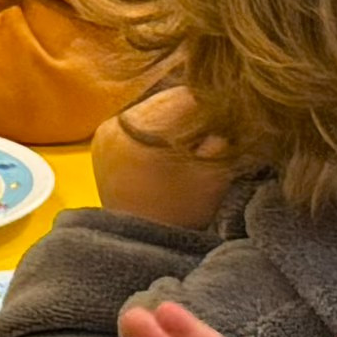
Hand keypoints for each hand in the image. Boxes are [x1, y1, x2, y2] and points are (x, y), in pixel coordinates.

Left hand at [90, 86, 240, 230]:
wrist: (140, 240)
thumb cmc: (182, 212)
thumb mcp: (213, 173)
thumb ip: (223, 135)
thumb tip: (229, 108)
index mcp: (139, 130)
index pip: (186, 95)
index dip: (215, 102)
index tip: (233, 113)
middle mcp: (115, 125)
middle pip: (167, 98)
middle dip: (195, 107)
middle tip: (219, 122)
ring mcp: (105, 132)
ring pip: (154, 106)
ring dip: (177, 116)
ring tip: (197, 134)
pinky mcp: (103, 141)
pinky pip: (139, 120)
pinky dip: (160, 126)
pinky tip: (175, 142)